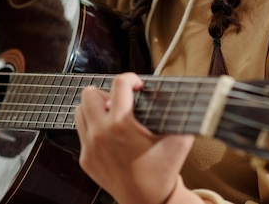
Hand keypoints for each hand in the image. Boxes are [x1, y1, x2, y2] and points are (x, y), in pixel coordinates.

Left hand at [75, 72, 199, 203]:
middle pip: (90, 93)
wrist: (149, 202)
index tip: (138, 85)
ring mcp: (90, 147)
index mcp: (122, 124)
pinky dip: (93, 128)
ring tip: (112, 116)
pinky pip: (82, 132)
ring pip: (80, 111)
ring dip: (95, 109)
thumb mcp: (180, 140)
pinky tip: (109, 135)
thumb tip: (188, 95)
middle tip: (121, 103)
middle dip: (107, 93)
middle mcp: (101, 133)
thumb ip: (181, 114)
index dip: (131, 78)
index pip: (119, 84)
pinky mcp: (85, 159)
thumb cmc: (165, 170)